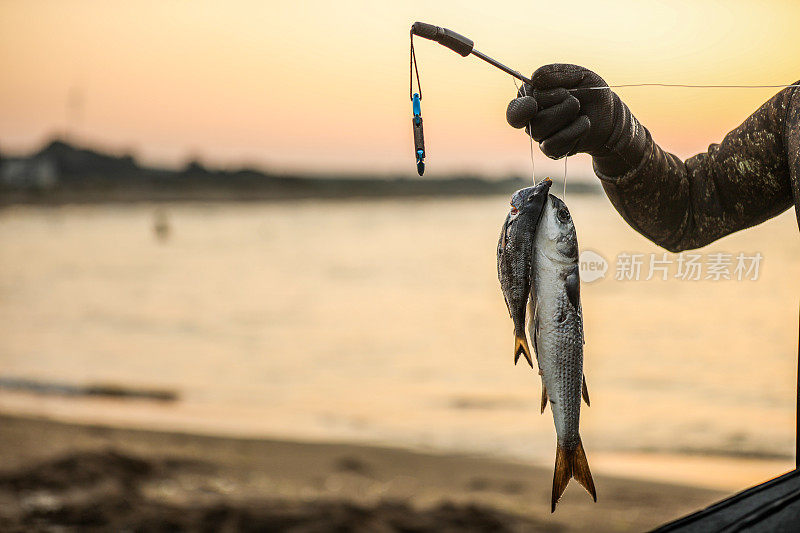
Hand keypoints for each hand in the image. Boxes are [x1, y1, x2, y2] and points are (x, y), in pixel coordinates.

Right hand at [507, 64, 646, 175]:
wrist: (609, 115)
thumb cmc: (591, 92)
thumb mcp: (579, 75)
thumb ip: (556, 73)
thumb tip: (534, 78)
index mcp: (532, 98)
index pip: (516, 107)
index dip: (522, 107)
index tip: (533, 103)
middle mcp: (532, 119)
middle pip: (529, 117)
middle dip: (554, 104)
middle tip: (573, 98)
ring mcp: (541, 136)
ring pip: (538, 131)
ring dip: (564, 115)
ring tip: (579, 108)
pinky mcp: (552, 151)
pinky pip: (552, 145)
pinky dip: (572, 132)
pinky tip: (584, 123)